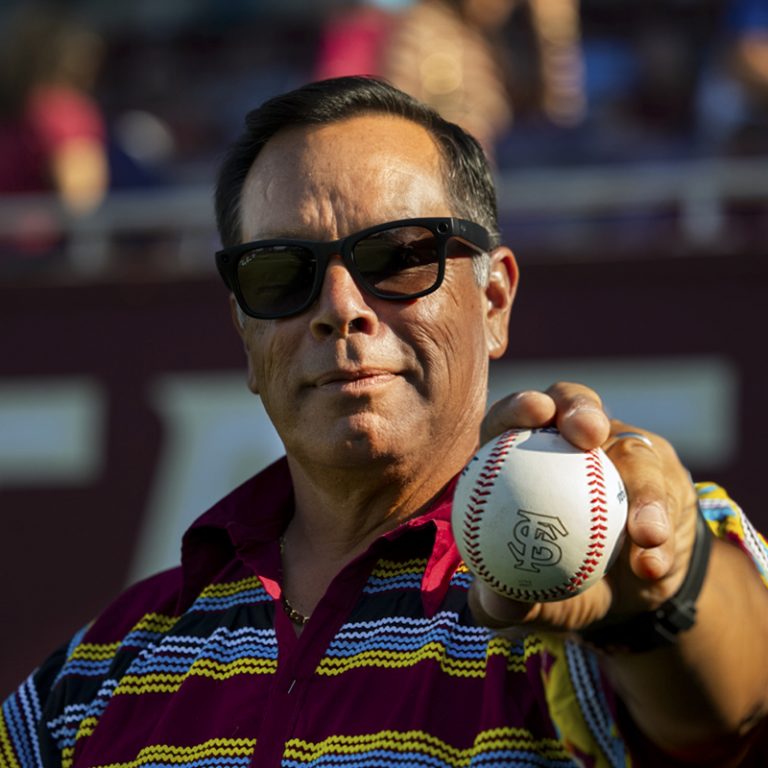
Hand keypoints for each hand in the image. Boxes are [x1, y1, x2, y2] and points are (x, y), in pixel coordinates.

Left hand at [468, 382, 699, 636]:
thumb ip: (506, 601)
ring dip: (643, 492)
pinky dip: (662, 532)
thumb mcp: (531, 599)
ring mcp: (623, 454)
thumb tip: (492, 601)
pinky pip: (669, 498)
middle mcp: (573, 443)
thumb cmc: (559, 587)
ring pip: (636, 455)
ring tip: (645, 533)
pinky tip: (653, 563)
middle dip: (582, 407)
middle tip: (589, 433)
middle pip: (576, 404)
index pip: (513, 419)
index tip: (533, 413)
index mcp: (524, 455)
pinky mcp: (664, 477)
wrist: (624, 600)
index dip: (519, 406)